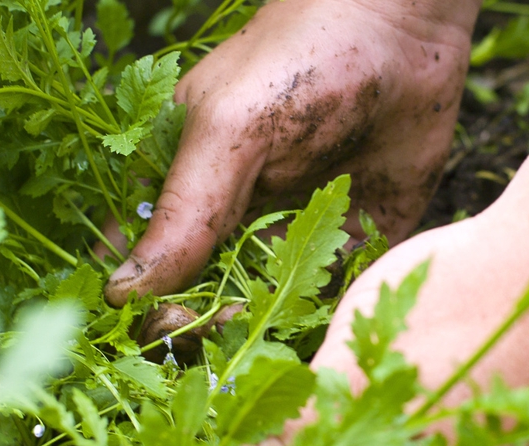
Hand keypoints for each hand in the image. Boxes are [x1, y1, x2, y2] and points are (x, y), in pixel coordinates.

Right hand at [102, 0, 475, 305]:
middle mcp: (239, 217)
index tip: (160, 330)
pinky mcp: (363, 236)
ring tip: (279, 321)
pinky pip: (342, 293)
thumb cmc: (298, 58)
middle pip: (210, 299)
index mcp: (188, 186)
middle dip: (213, 326)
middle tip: (230, 330)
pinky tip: (328, 310)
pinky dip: (335, 309)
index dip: (147, 305)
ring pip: (275, 306)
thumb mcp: (228, 132)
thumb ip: (184, 212)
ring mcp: (302, 230)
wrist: (405, 25)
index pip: (149, 264)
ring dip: (274, 325)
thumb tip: (123, 294)